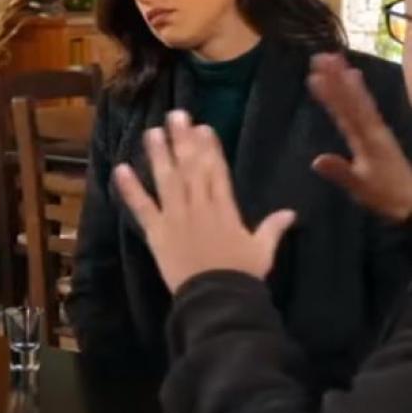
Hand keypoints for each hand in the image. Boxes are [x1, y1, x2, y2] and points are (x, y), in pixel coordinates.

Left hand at [113, 111, 295, 292]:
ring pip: (166, 179)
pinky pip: (141, 207)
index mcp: (224, 208)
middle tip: (176, 115)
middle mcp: (198, 205)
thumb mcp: (263, 250)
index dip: (209, 148)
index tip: (203, 127)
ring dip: (159, 154)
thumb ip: (272, 228)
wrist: (216, 297)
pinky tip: (121, 169)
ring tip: (152, 131)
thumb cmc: (242, 275)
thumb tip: (291, 212)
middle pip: (190, 167)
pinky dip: (130, 189)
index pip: (216, 171)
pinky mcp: (156, 232)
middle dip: (183, 140)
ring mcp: (175, 217)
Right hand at [308, 52, 411, 221]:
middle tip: (322, 56)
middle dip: (337, 77)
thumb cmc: (386, 196)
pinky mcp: (378, 133)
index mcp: (368, 140)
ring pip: (360, 99)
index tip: (315, 75)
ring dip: (347, 79)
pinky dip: (359, 91)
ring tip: (336, 59)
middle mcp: (373, 129)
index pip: (347, 111)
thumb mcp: (361, 188)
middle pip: (353, 99)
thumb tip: (316, 160)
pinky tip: (355, 80)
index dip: (331, 93)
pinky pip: (366, 106)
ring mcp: (377, 129)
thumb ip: (341, 172)